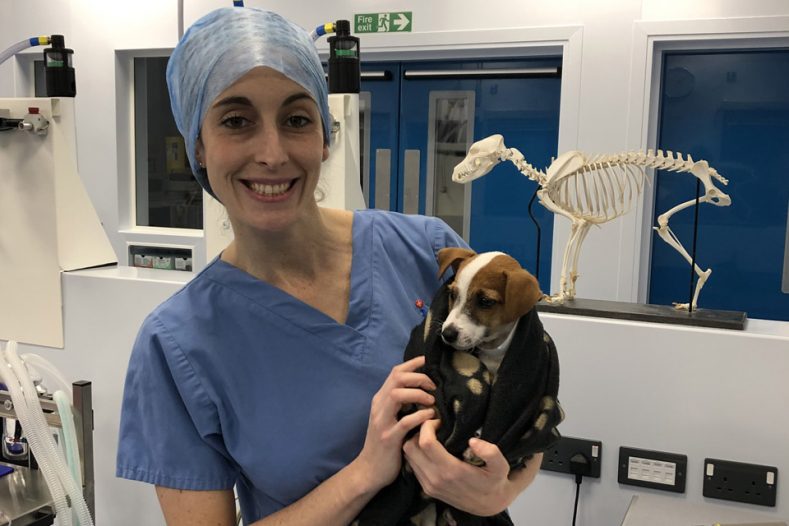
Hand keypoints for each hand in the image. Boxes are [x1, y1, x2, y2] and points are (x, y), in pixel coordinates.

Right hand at [354, 356, 435, 492]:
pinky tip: (430, 417)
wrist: (369, 470)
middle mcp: (379, 407)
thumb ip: (399, 404)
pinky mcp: (389, 438)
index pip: (395, 373)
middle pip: (397, 378)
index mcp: (380, 400)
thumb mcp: (388, 418)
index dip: (412, 364)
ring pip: (397, 395)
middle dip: (418, 377)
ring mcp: (382, 422)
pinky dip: (420, 416)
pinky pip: (405, 422)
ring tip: (431, 401)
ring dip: (418, 394)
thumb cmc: (384, 444)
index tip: (427, 361)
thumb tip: (421, 389)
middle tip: (433, 386)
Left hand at [403, 419, 542, 515]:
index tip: (439, 421)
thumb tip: (473, 440)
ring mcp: (429, 485)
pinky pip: (412, 465)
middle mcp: (435, 479)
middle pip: (410, 447)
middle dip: (418, 431)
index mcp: (451, 471)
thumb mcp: (501, 467)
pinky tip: (431, 448)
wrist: (489, 506)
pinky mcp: (427, 488)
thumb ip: (491, 453)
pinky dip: (416, 453)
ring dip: (415, 441)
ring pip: (408, 456)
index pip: (425, 443)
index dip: (428, 426)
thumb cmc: (495, 482)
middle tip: (433, 425)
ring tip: (431, 434)